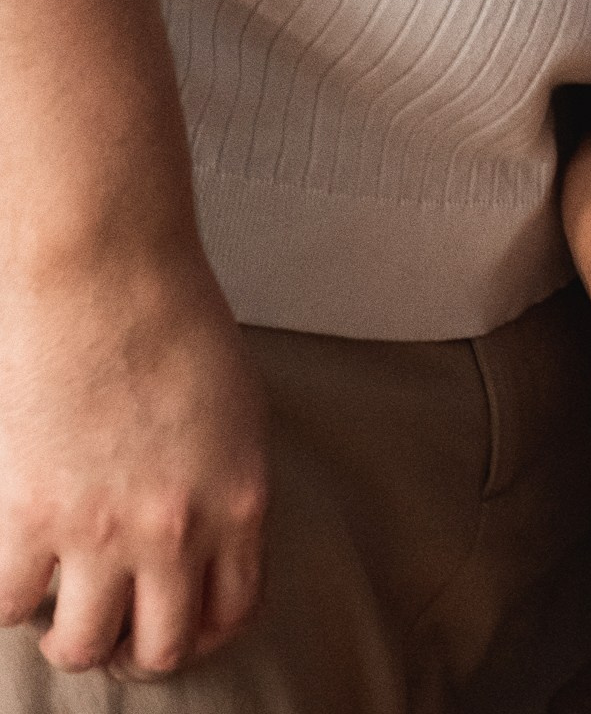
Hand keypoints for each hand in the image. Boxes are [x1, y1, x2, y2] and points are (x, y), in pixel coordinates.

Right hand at [0, 243, 267, 680]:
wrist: (108, 269)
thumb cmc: (173, 315)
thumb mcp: (235, 408)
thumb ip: (224, 482)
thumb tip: (207, 537)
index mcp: (238, 498)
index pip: (233, 611)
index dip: (203, 631)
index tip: (178, 623)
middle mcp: (177, 530)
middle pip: (162, 648)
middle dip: (137, 650)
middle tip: (115, 627)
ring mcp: (102, 532)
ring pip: (85, 647)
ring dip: (71, 637)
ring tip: (60, 606)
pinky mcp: (32, 520)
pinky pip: (13, 606)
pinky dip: (13, 600)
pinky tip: (20, 566)